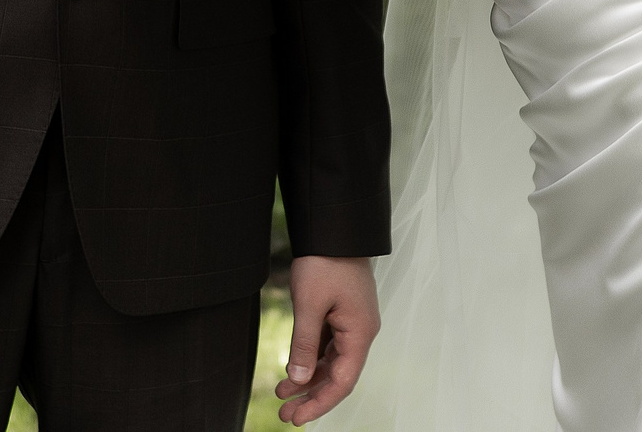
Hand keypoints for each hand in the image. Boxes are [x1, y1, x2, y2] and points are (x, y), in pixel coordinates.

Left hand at [276, 255, 379, 424]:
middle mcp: (360, 332)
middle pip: (337, 376)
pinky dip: (309, 359)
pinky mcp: (342, 314)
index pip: (343, 382)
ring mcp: (352, 323)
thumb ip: (304, 344)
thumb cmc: (325, 262)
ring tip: (281, 394)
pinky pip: (327, 346)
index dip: (320, 403)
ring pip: (330, 362)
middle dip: (311, 396)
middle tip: (285, 415)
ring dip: (307, 379)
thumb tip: (297, 380)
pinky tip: (291, 369)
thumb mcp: (309, 304)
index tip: (298, 419)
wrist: (333, 228)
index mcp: (360, 333)